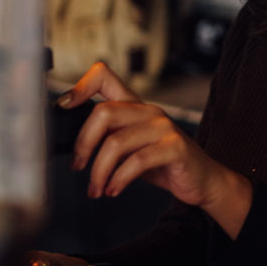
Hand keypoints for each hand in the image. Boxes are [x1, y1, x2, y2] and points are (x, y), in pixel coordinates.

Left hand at [60, 63, 251, 236]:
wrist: (202, 180)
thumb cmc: (162, 163)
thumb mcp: (131, 147)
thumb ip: (108, 138)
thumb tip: (74, 147)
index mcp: (134, 105)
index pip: (104, 75)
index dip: (80, 86)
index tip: (64, 106)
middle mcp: (148, 110)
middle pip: (103, 112)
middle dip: (83, 144)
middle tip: (78, 167)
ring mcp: (163, 127)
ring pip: (116, 142)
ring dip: (99, 172)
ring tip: (97, 189)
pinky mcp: (175, 147)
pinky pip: (137, 161)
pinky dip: (119, 180)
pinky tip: (113, 190)